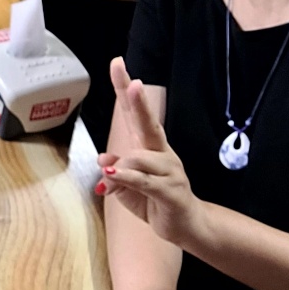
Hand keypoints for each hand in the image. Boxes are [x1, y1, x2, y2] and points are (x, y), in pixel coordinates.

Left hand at [96, 58, 205, 247]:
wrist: (185, 226)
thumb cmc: (154, 200)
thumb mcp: (126, 185)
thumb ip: (114, 170)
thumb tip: (103, 160)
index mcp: (149, 146)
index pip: (135, 112)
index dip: (126, 88)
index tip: (117, 63)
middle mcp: (161, 152)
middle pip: (148, 121)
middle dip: (139, 101)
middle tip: (134, 81)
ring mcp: (169, 170)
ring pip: (138, 157)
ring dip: (119, 169)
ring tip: (109, 180)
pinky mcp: (169, 191)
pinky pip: (143, 180)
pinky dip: (126, 177)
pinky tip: (112, 176)